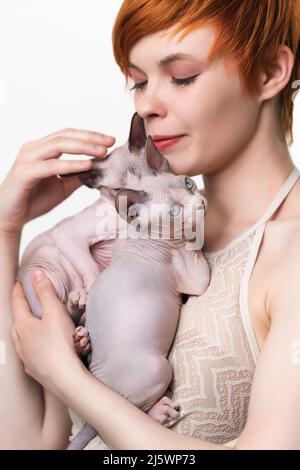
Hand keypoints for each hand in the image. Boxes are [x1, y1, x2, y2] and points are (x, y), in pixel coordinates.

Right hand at [0, 128, 115, 234]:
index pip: (69, 135)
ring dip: (83, 147)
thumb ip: (77, 176)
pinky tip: (87, 166)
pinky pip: (51, 166)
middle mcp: (33, 149)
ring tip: (102, 152)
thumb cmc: (34, 200)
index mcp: (42, 148)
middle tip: (110, 142)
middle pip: (66, 136)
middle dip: (90, 138)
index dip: (90, 136)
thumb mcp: (62, 187)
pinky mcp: (25, 173)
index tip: (110, 140)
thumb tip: (100, 168)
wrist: (10, 218)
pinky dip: (70, 165)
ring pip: (59, 145)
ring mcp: (28, 159)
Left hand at [11, 269, 82, 392]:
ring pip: (21, 337)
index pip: (17, 302)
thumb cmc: (60, 344)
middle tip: (26, 300)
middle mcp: (19, 341)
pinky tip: (40, 345)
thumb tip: (35, 274)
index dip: (19, 290)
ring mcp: (25, 356)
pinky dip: (33, 343)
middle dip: (21, 309)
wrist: (65, 378)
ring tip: (32, 322)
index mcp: (22, 325)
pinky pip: (29, 351)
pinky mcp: (33, 368)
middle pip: (17, 320)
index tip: (19, 283)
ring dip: (25, 327)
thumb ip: (45, 291)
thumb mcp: (55, 312)